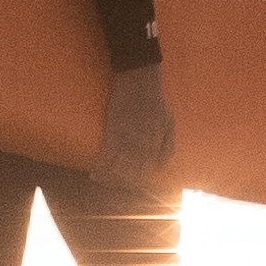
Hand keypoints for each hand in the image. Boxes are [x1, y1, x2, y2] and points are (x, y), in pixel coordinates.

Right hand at [95, 64, 178, 199]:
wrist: (139, 79)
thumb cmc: (156, 101)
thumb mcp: (170, 123)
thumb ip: (168, 147)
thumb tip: (161, 168)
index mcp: (157, 143)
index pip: (149, 171)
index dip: (141, 181)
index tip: (134, 185)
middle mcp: (142, 144)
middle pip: (132, 173)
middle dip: (124, 183)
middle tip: (117, 186)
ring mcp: (126, 138)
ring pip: (117, 167)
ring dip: (110, 179)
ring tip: (105, 183)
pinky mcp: (112, 129)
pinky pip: (105, 154)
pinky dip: (100, 167)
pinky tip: (95, 174)